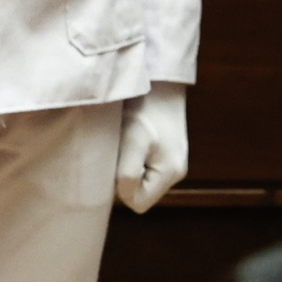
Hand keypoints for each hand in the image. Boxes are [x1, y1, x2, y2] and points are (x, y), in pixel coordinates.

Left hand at [116, 82, 187, 212]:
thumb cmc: (147, 108)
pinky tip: (122, 137)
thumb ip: (128, 172)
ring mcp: (169, 158)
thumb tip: (121, 195)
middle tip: (108, 154)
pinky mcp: (162, 146)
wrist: (160, 78)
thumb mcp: (134, 140)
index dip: (120, 190)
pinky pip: (141, 162)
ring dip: (123, 165)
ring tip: (116, 143)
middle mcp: (173, 171)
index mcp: (170, 173)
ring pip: (138, 177)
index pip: (138, 203)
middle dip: (120, 179)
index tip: (107, 166)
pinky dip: (129, 155)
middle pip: (139, 191)